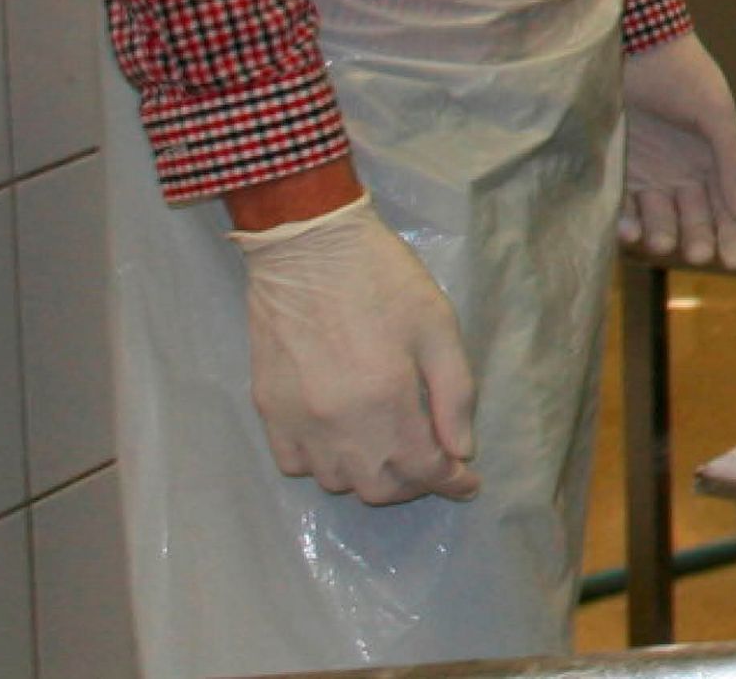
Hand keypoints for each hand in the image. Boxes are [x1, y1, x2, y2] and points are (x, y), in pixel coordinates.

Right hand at [235, 197, 480, 505]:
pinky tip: (344, 440)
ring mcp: (295, 420)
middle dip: (414, 482)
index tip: (468, 482)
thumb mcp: (438, 327)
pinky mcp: (267, 409)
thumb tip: (462, 451)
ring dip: (370, 475)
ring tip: (392, 449)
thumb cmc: (383, 280)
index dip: (451, 482)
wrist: (308, 248)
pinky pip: (295, 464)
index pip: (423, 469)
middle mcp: (336, 423)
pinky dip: (324, 465)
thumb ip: (454, 395)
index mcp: (386, 400)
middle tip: (434, 460)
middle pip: (378, 487)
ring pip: (336, 481)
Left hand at [621, 32, 735, 268]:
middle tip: (696, 252)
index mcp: (713, 160)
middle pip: (696, 219)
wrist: (632, 46)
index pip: (730, 208)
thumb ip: (733, 163)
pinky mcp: (617, 171)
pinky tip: (629, 228)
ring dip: (662, 234)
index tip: (734, 262)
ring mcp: (649, 173)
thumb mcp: (716, 115)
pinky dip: (627, 222)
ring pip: (659, 219)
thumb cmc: (682, 75)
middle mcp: (683, 172)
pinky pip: (623, 208)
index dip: (734, 236)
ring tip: (661, 240)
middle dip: (698, 239)